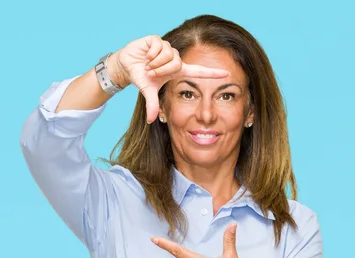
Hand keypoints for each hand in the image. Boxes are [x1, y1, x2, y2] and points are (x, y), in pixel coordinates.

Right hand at [109, 35, 228, 123]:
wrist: (127, 65)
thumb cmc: (141, 77)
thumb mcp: (148, 91)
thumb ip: (152, 105)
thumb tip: (150, 121)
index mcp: (177, 70)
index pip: (198, 71)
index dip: (211, 73)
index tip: (227, 74)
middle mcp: (174, 57)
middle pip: (176, 63)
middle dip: (160, 70)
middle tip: (150, 72)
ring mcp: (166, 47)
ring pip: (167, 54)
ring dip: (154, 62)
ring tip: (147, 64)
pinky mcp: (157, 39)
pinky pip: (158, 46)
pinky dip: (149, 54)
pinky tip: (145, 55)